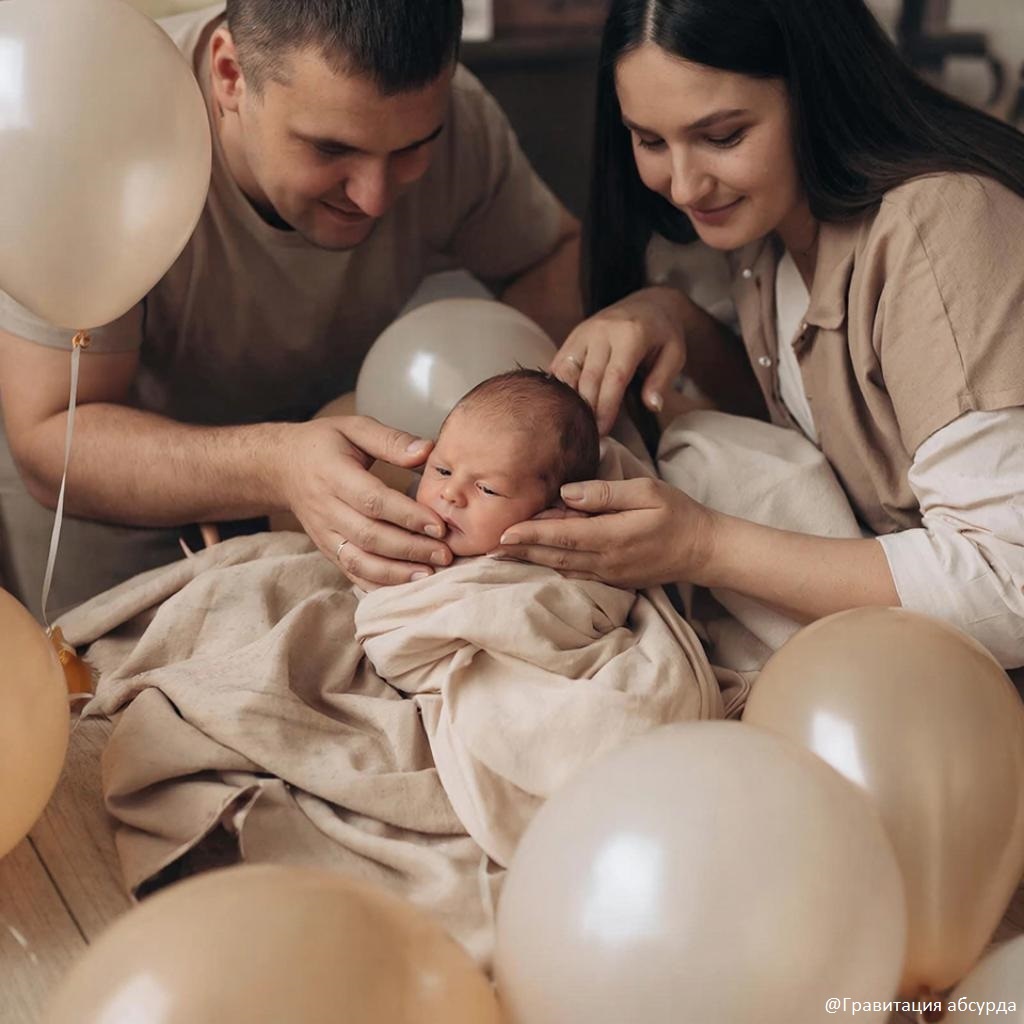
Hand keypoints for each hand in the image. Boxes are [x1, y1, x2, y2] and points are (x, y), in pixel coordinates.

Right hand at [277, 415, 451, 588]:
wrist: (282, 467)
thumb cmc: (325, 444)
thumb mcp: (354, 428)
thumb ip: (391, 440)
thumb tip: (428, 451)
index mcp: (333, 474)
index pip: (372, 500)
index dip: (407, 516)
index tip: (438, 525)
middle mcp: (326, 508)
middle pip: (369, 536)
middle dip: (409, 549)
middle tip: (444, 554)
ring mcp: (324, 534)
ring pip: (359, 561)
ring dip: (396, 573)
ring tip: (429, 574)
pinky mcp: (327, 549)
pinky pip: (351, 572)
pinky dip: (378, 584)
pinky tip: (405, 587)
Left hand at [490, 477, 716, 589]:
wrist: (701, 549)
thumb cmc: (676, 513)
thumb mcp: (646, 491)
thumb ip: (605, 493)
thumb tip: (568, 494)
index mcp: (612, 536)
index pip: (562, 536)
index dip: (530, 534)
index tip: (503, 533)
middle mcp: (606, 561)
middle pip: (554, 556)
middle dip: (519, 551)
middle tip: (487, 548)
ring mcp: (609, 574)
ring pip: (561, 568)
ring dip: (531, 562)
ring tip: (502, 556)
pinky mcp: (612, 580)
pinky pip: (575, 575)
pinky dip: (551, 568)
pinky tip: (534, 562)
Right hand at [549, 286, 687, 434]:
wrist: (649, 304)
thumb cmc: (663, 335)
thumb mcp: (675, 354)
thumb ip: (662, 380)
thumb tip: (653, 406)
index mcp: (630, 334)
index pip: (614, 377)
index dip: (606, 406)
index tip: (602, 432)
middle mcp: (602, 331)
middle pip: (588, 377)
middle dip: (586, 410)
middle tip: (586, 437)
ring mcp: (584, 332)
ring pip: (568, 371)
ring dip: (568, 400)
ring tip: (570, 425)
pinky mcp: (573, 336)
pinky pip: (559, 364)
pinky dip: (558, 386)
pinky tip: (558, 406)